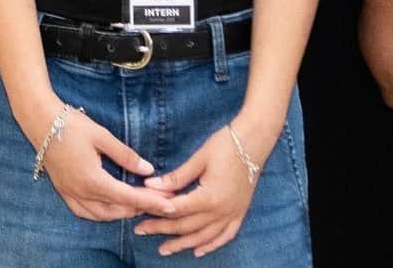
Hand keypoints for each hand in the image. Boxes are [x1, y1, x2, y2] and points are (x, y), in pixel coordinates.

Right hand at [23, 99, 171, 223]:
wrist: (39, 121)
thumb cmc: (71, 125)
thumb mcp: (102, 136)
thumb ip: (126, 156)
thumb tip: (148, 170)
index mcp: (93, 180)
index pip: (128, 197)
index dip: (151, 202)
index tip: (169, 205)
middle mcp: (81, 192)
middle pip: (116, 210)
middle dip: (139, 208)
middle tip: (159, 201)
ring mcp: (70, 193)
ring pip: (100, 215)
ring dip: (121, 213)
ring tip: (138, 204)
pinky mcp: (63, 191)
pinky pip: (84, 211)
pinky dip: (100, 213)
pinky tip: (109, 207)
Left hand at [135, 115, 275, 256]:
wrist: (254, 141)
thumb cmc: (225, 145)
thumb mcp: (198, 158)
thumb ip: (176, 177)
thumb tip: (150, 186)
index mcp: (209, 197)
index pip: (176, 209)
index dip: (156, 211)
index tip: (139, 213)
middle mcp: (221, 211)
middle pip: (186, 226)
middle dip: (162, 229)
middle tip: (141, 230)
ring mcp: (232, 214)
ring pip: (204, 237)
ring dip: (183, 244)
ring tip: (164, 249)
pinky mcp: (240, 213)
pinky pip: (225, 236)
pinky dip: (211, 245)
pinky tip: (199, 250)